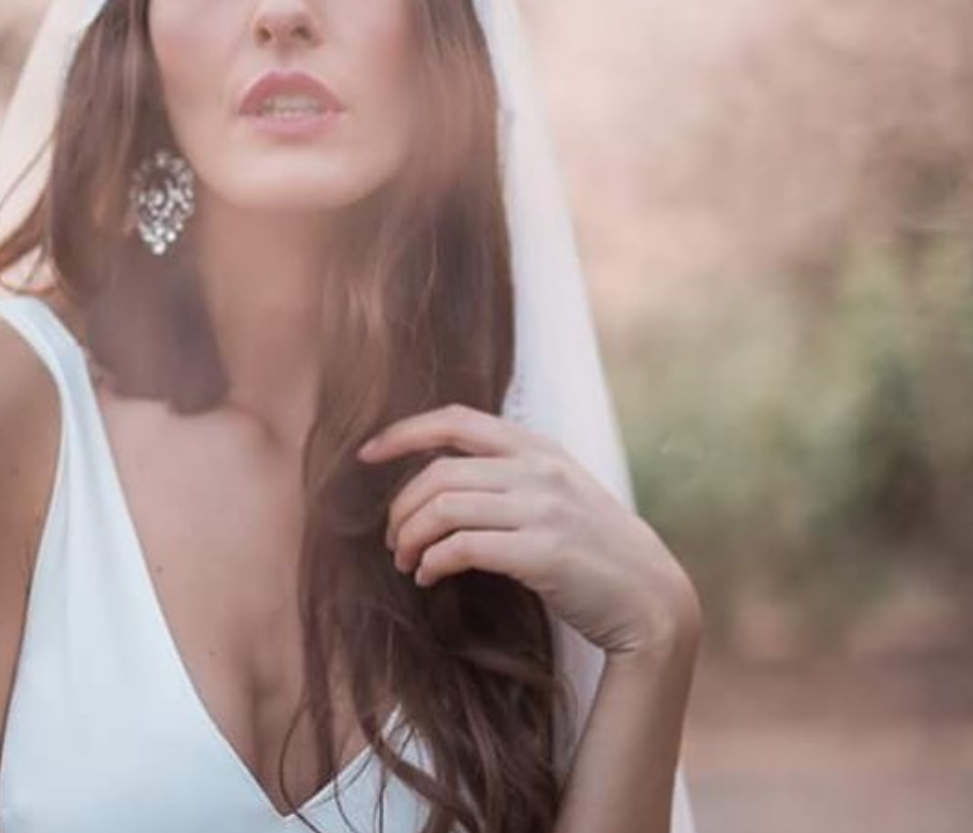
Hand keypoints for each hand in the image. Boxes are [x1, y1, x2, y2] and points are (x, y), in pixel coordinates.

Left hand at [358, 404, 700, 656]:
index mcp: (538, 447)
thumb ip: (512, 474)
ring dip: (410, 537)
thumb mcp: (560, 490)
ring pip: (443, 508)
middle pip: (439, 472)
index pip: (456, 420)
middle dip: (401, 506)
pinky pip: (462, 548)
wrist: (651, 598)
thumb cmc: (595, 548)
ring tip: (405, 561)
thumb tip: (442, 478)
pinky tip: (428, 577)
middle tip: (392, 539)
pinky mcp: (542, 552)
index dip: (404, 432)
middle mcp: (538, 469)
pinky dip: (432, 562)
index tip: (367, 455)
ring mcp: (542, 508)